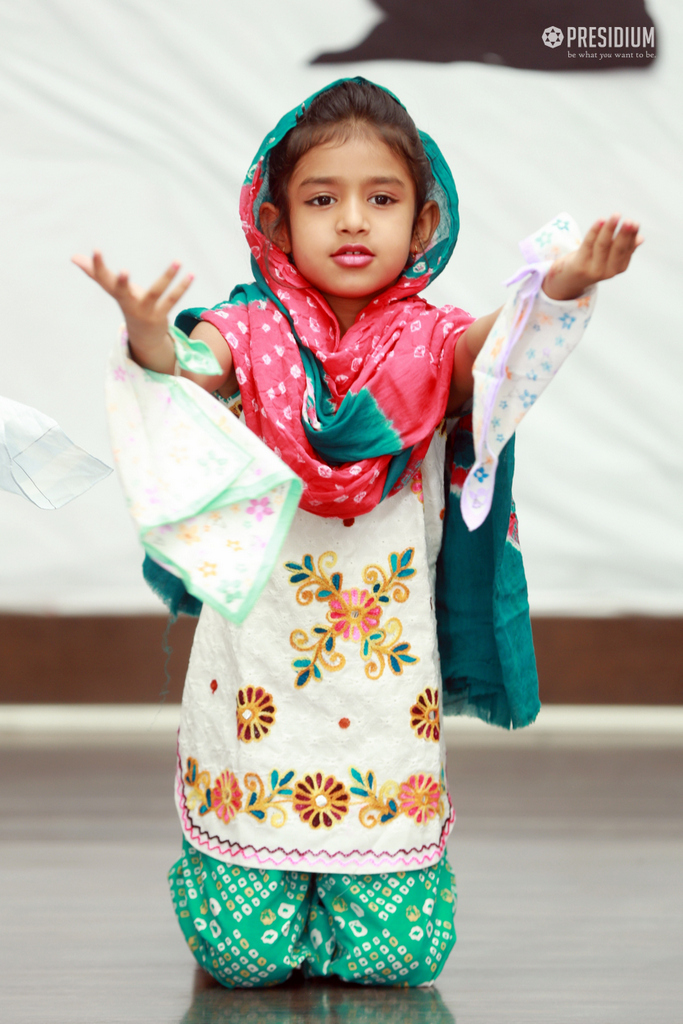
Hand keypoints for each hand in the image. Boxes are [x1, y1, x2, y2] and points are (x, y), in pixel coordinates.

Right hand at [71, 251, 193, 371]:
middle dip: (122, 282)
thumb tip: (73, 257)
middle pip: (122, 292)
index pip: (103, 278)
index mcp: (116, 293)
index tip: (95, 250)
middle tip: (125, 271)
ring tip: (178, 261)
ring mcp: (144, 311)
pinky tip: (190, 274)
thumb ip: (95, 273)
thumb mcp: (113, 288)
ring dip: (168, 277)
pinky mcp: (159, 316)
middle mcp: (128, 302)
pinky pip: (172, 300)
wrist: (143, 336)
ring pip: (156, 293)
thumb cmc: (128, 304)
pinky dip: (182, 287)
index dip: (98, 266)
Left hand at [542, 215, 642, 300]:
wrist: (569, 279)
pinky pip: (588, 244)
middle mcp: (608, 271)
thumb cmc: (593, 262)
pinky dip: (594, 231)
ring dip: (610, 229)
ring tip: (616, 215)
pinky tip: (601, 220)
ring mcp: (593, 270)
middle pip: (617, 249)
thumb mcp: (610, 256)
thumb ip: (624, 248)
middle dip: (624, 234)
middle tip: (629, 221)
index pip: (627, 250)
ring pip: (602, 245)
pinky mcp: (579, 265)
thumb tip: (640, 238)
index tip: (635, 223)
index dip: (631, 236)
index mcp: (619, 268)